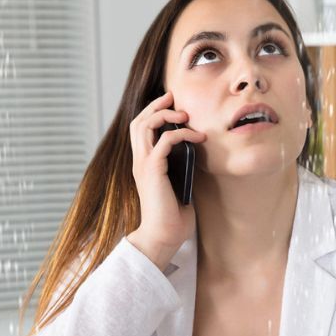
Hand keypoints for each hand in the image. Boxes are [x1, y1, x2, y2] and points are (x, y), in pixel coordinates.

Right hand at [126, 90, 205, 270]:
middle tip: (173, 99)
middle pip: (138, 121)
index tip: (172, 105)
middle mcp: (139, 161)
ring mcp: (144, 165)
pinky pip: (164, 142)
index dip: (153, 112)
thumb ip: (181, 166)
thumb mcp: (178, 184)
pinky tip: (197, 137)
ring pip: (145, 126)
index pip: (140, 129)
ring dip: (165, 115)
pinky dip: (181, 134)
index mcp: (143, 164)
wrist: (163, 236)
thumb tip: (196, 150)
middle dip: (156, 106)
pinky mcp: (153, 171)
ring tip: (184, 115)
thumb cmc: (173, 215)